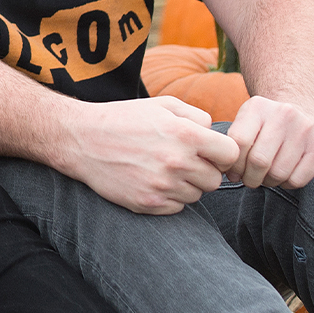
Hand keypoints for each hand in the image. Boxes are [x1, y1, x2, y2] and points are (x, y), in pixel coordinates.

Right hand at [58, 96, 240, 214]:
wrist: (82, 139)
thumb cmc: (124, 119)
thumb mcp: (163, 105)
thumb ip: (198, 116)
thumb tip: (215, 134)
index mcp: (186, 135)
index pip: (230, 154)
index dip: (222, 153)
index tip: (210, 151)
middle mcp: (177, 163)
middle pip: (215, 180)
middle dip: (204, 171)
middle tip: (182, 160)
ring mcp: (162, 186)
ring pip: (196, 196)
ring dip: (186, 185)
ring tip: (163, 169)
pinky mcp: (148, 204)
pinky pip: (176, 208)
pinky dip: (169, 198)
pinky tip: (152, 180)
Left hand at [225, 95, 313, 188]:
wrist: (303, 111)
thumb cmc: (266, 125)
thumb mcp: (246, 122)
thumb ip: (233, 144)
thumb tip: (226, 173)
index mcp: (258, 106)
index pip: (239, 143)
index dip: (232, 165)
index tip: (232, 172)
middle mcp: (285, 114)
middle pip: (259, 161)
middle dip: (249, 178)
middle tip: (249, 178)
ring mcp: (306, 130)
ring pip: (278, 173)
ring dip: (267, 182)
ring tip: (266, 175)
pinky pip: (296, 180)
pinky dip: (286, 184)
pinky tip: (284, 173)